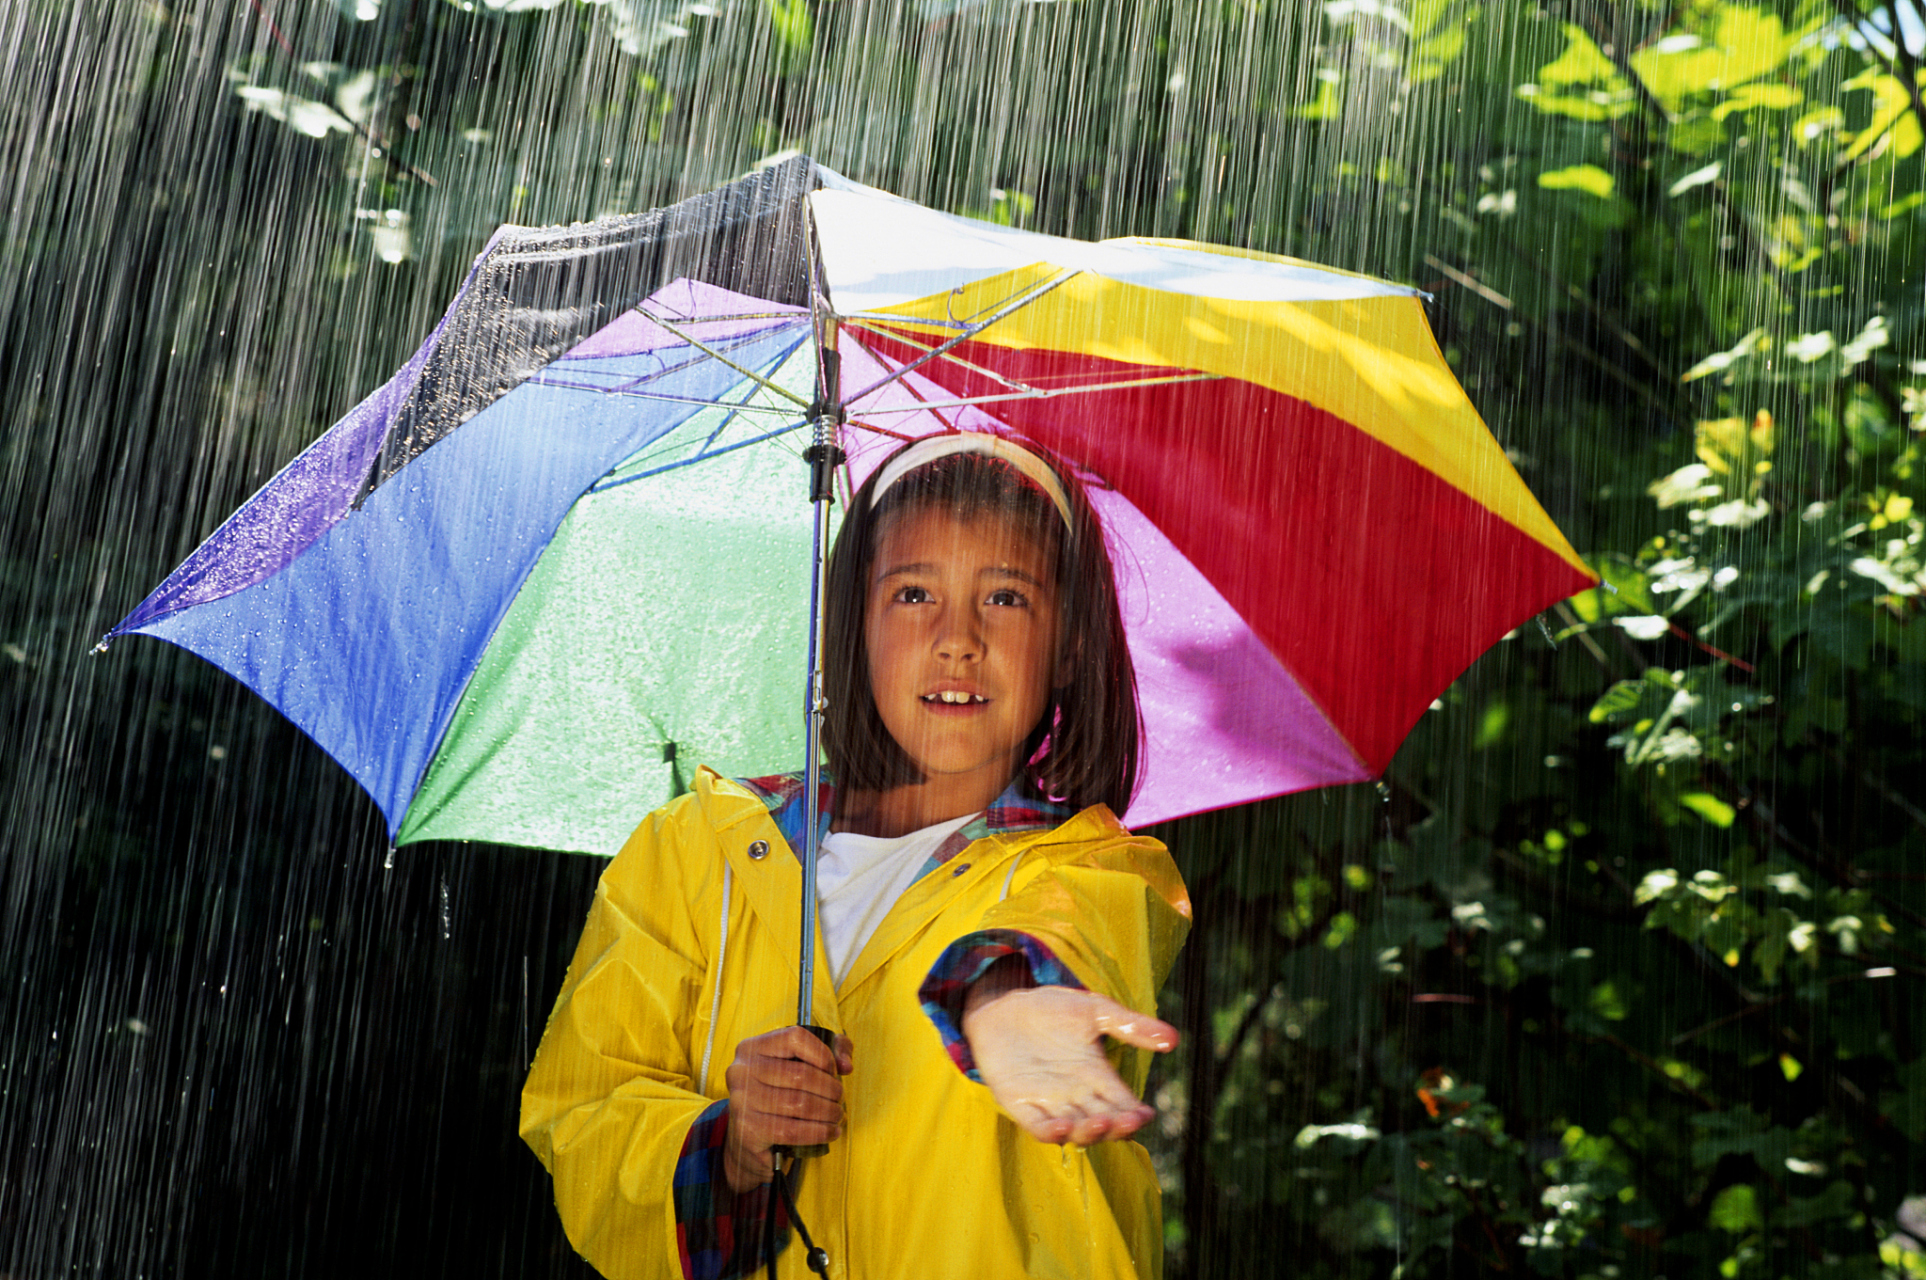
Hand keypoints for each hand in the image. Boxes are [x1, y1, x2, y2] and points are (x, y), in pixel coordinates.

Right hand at [722, 1026, 854, 1191]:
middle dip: (831, 1089)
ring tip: (837, 1115)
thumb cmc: (777, 1093)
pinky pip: (792, 1131)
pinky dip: (818, 1132)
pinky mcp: (748, 1130)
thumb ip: (829, 1050)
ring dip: (828, 1112)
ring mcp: (742, 1101)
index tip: (835, 1070)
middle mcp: (741, 1071)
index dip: (823, 1054)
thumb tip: (846, 1064)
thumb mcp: (798, 1063)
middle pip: (801, 1075)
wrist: (749, 1135)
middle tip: (840, 1098)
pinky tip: (830, 1131)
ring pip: (799, 1104)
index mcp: (752, 1047)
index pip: (795, 1038)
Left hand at [962, 980, 1176, 1146]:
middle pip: (1103, 1123)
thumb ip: (1130, 1025)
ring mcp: (1048, 1102)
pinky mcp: (1018, 1102)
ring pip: (1074, 1129)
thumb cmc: (1052, 1009)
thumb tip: (1173, 1039)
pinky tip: (1062, 1127)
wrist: (1004, 1002)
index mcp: (1098, 1077)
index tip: (1145, 1114)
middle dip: (1116, 1127)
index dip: (1135, 1114)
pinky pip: (1036, 1125)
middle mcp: (1077, 1096)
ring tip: (1099, 1124)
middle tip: (1127, 1121)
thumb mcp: (1095, 1010)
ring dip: (1087, 1132)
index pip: (1123, 1105)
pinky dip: (1050, 1131)